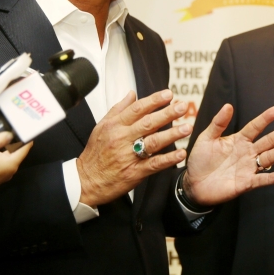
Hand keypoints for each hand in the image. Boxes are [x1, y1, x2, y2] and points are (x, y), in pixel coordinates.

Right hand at [75, 90, 191, 206]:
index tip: (168, 94)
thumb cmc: (95, 153)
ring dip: (172, 134)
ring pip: (153, 142)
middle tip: (182, 107)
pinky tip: (180, 153)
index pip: (137, 109)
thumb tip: (132, 94)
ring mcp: (129, 156)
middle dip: (167, 114)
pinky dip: (168, 159)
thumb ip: (118, 109)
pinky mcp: (135, 172)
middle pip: (148, 123)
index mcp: (115, 126)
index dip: (154, 100)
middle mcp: (122, 139)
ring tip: (187, 127)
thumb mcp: (102, 126)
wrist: (86, 181)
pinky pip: (154, 164)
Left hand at [182, 105, 273, 207]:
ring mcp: (248, 167)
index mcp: (239, 140)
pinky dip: (272, 178)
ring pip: (268, 158)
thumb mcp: (206, 138)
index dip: (265, 119)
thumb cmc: (200, 160)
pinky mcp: (246, 183)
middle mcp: (247, 152)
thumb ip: (218, 123)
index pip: (255, 127)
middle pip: (267, 141)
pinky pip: (261, 179)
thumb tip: (228, 105)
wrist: (193, 184)